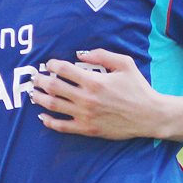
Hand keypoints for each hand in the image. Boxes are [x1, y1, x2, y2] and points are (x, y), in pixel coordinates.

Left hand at [29, 48, 163, 139]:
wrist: (149, 115)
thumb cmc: (138, 88)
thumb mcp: (124, 64)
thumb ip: (101, 55)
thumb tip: (79, 53)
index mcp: (94, 81)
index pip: (64, 69)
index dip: (52, 64)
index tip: (49, 64)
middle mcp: (86, 98)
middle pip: (53, 87)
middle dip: (40, 80)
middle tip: (36, 78)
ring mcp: (85, 115)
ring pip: (53, 106)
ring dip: (40, 98)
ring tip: (34, 93)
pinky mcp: (87, 129)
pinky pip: (62, 126)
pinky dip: (49, 122)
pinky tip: (42, 116)